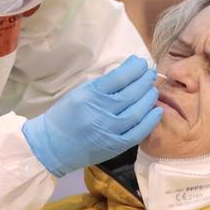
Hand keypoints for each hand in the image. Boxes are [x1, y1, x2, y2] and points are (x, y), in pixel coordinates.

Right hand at [23, 55, 162, 175]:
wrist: (53, 147)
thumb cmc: (64, 117)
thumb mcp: (79, 93)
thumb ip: (103, 85)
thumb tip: (128, 70)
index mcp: (89, 95)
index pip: (118, 78)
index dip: (134, 68)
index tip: (140, 63)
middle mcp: (100, 112)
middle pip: (130, 93)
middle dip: (144, 80)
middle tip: (150, 73)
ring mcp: (109, 130)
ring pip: (137, 111)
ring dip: (148, 98)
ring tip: (152, 89)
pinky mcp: (115, 146)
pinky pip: (137, 132)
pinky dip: (150, 121)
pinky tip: (156, 110)